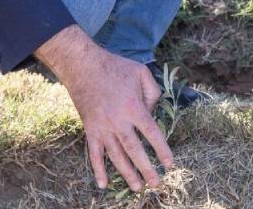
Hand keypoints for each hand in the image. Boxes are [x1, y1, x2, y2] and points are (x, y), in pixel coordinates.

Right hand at [36, 26, 173, 191]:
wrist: (83, 66)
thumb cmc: (115, 67)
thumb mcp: (141, 72)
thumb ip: (153, 92)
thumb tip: (153, 112)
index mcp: (134, 107)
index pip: (152, 133)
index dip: (162, 150)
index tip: (169, 164)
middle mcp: (118, 121)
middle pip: (135, 150)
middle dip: (146, 169)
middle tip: (155, 184)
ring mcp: (102, 127)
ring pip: (116, 156)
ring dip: (127, 173)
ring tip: (137, 187)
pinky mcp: (90, 129)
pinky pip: (93, 154)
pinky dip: (97, 170)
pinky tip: (103, 184)